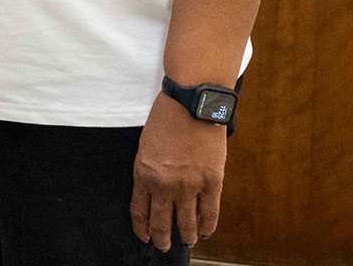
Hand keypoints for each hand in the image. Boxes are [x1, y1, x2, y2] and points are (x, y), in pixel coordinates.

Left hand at [132, 94, 226, 249]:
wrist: (192, 104)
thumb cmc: (166, 119)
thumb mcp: (146, 145)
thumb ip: (149, 169)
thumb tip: (154, 190)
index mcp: (144, 174)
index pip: (139, 210)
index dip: (142, 228)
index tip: (144, 236)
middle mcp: (164, 184)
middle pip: (161, 221)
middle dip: (162, 238)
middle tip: (163, 247)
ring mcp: (189, 185)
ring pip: (186, 222)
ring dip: (186, 235)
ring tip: (187, 241)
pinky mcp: (212, 182)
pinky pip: (210, 212)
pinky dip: (208, 225)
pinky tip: (206, 232)